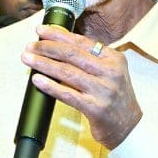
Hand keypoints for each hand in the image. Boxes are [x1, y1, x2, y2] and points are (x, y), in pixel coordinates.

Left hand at [21, 25, 141, 148]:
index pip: (82, 42)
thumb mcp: (110, 73)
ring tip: (28, 59)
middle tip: (30, 46)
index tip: (41, 30)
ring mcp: (103, 90)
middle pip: (73, 54)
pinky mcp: (95, 108)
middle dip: (48, 48)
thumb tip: (58, 47)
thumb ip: (91, 60)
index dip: (59, 35)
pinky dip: (50, 86)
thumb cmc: (114, 99)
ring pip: (67, 72)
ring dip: (44, 64)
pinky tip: (38, 80)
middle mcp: (110, 72)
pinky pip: (68, 94)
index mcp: (114, 59)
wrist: (129, 127)